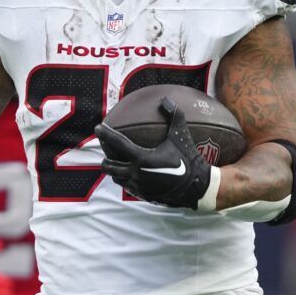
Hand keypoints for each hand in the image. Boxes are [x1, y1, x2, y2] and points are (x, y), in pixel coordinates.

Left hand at [94, 98, 212, 209]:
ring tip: (118, 163)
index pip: (117, 144)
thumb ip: (173, 115)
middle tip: (107, 151)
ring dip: (115, 171)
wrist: (197, 186)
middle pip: (109, 166)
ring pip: (116, 178)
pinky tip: (131, 174)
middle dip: (105, 158)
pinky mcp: (144, 195)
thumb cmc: (188, 158)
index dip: (105, 134)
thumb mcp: (181, 135)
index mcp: (142, 158)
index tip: (98, 127)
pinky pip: (128, 187)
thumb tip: (165, 99)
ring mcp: (139, 186)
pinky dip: (127, 180)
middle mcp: (136, 173)